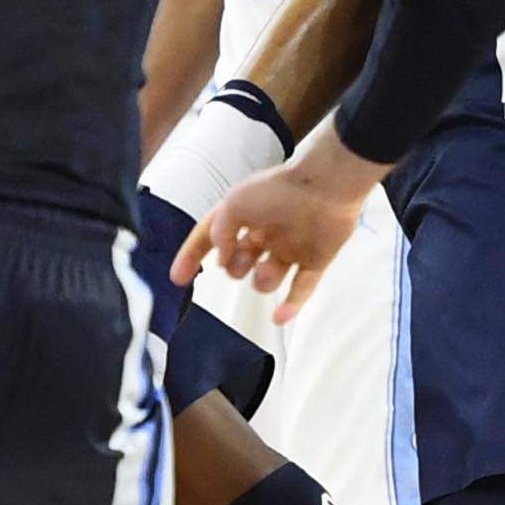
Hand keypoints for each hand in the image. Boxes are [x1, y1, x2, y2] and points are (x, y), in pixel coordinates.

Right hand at [186, 146, 376, 324]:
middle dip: (234, 268)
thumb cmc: (280, 190)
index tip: (177, 278)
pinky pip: (301, 290)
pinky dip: (291, 306)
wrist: (327, 187)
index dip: (191, 256)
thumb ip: (218, 233)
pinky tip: (279, 317)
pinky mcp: (315, 260)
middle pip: (239, 262)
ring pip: (267, 279)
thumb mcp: (234, 204)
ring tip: (266, 269)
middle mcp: (265, 232)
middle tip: (241, 260)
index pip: (210, 237)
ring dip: (262, 280)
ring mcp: (290, 247)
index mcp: (244, 214)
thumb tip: (221, 260)